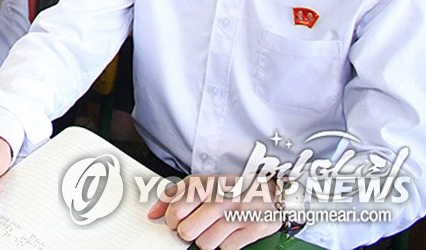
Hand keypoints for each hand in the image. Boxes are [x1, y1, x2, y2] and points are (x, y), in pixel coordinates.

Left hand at [147, 174, 280, 248]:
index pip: (176, 209)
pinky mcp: (253, 230)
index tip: (177, 220)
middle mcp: (221, 198)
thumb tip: (152, 214)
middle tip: (197, 226)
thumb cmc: (232, 188)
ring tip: (215, 228)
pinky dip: (225, 244)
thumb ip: (173, 195)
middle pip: (187, 232)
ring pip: (205, 244)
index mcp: (206, 184)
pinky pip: (226, 249)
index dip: (172, 220)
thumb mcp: (202, 183)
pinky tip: (231, 232)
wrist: (273, 190)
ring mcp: (238, 215)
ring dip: (207, 240)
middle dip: (188, 232)